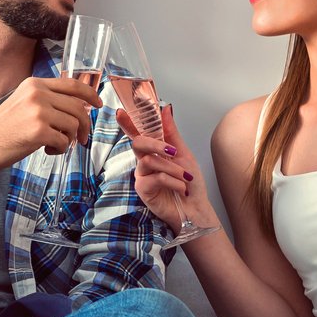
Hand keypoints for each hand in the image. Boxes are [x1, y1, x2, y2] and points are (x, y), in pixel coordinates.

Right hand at [0, 75, 102, 169]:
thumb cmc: (1, 129)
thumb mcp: (23, 103)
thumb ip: (47, 100)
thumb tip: (77, 107)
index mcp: (34, 84)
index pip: (72, 84)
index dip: (90, 94)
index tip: (98, 104)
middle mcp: (38, 94)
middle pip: (78, 107)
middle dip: (84, 126)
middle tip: (82, 139)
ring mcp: (38, 112)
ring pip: (74, 125)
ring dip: (70, 139)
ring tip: (55, 144)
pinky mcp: (38, 131)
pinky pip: (65, 141)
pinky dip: (60, 149)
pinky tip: (47, 149)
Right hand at [117, 103, 217, 233]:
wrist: (195, 207)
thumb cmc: (190, 183)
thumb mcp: (183, 154)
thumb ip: (171, 132)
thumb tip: (166, 108)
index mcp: (154, 151)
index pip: (138, 133)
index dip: (128, 123)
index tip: (120, 111)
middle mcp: (144, 161)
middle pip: (138, 143)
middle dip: (156, 144)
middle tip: (173, 150)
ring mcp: (142, 175)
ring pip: (150, 161)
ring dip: (172, 168)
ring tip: (185, 177)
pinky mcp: (142, 189)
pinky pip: (155, 177)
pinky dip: (172, 181)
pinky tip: (181, 188)